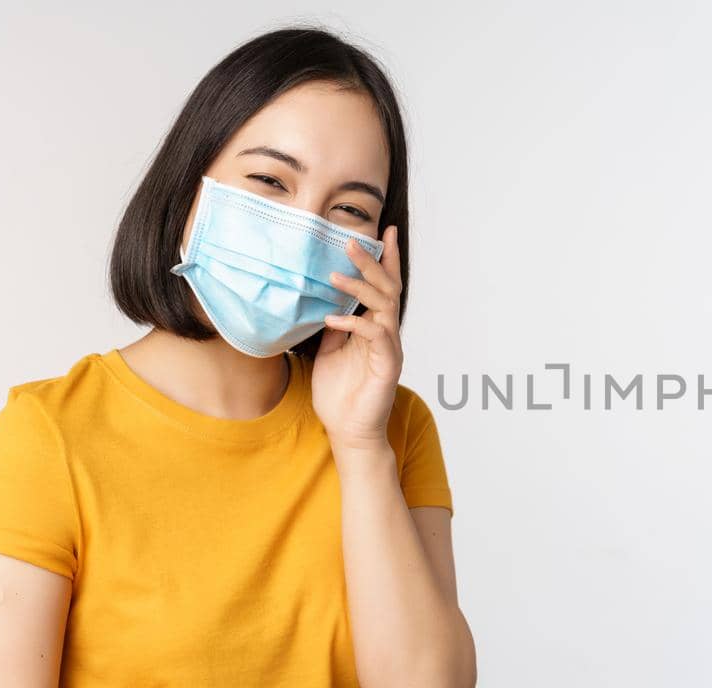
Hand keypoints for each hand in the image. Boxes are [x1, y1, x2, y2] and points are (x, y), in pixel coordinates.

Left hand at [312, 224, 403, 453]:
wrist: (347, 431)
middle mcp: (387, 333)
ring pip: (384, 306)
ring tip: (335, 276)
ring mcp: (389, 348)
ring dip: (360, 288)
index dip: (386, 259)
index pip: (384, 286)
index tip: (384, 231)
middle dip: (371, 262)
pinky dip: (354, 324)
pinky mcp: (387, 365)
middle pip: (387, 288)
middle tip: (351, 241)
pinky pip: (375, 335)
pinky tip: (332, 320)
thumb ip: (333, 326)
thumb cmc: (339, 395)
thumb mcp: (328, 351)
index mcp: (375, 328)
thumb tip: (323, 300)